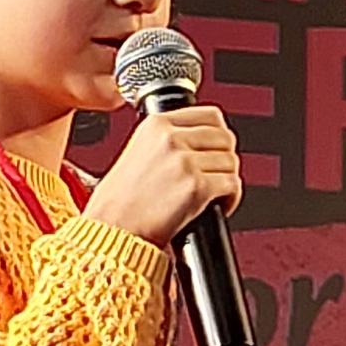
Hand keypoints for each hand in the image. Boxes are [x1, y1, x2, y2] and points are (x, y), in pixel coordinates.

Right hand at [84, 103, 243, 245]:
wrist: (113, 230)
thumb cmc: (120, 202)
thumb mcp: (138, 153)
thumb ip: (167, 141)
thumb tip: (199, 141)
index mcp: (156, 124)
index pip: (210, 115)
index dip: (219, 133)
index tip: (218, 146)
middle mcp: (171, 138)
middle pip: (224, 138)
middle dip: (225, 158)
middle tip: (216, 174)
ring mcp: (184, 161)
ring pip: (231, 162)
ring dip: (227, 180)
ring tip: (214, 194)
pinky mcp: (197, 186)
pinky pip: (232, 185)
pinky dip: (230, 199)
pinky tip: (217, 207)